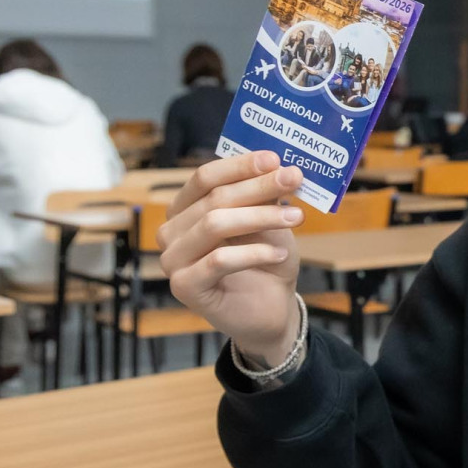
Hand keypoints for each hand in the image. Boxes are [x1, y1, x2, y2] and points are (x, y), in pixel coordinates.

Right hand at [158, 151, 305, 362]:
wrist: (270, 308)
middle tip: (294, 178)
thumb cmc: (265, 260)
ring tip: (296, 216)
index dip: (239, 166)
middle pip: (214, 199)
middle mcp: (172, 232)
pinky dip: (254, 253)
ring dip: (260, 216)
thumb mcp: (269, 220)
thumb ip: (264, 196)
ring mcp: (173, 261)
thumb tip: (276, 166)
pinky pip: (218, 261)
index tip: (274, 159)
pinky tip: (280, 254)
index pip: (205, 177)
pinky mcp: (184, 287)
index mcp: (186, 209)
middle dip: (258, 187)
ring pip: (215, 225)